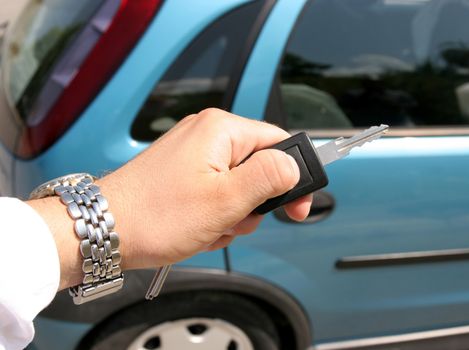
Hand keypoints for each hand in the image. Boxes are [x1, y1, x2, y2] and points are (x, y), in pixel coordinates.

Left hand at [94, 109, 311, 269]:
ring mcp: (193, 155)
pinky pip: (217, 194)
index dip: (293, 176)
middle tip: (235, 221)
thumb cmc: (156, 215)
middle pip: (259, 167)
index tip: (296, 207)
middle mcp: (207, 135)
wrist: (104, 231)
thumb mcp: (226, 199)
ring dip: (233, 214)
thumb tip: (296, 165)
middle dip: (253, 203)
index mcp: (221, 130)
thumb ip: (269, 177)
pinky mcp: (184, 174)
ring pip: (239, 186)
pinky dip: (214, 216)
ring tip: (209, 227)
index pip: (279, 142)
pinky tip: (197, 228)